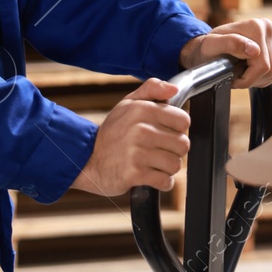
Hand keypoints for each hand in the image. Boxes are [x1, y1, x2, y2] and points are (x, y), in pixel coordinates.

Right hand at [70, 77, 190, 195]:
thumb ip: (152, 89)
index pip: (183, 121)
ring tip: (155, 163)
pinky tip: (152, 175)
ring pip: (175, 164)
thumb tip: (174, 89)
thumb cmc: (112, 132)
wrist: (88, 159)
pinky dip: (162, 182)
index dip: (178, 129)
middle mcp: (141, 130)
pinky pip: (165, 181)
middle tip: (160, 150)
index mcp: (143, 110)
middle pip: (183, 144)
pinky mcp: (135, 174)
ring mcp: (138, 153)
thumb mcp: (128, 104)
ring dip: (168, 167)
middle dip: (174, 150)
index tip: (167, 133)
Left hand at [179, 19, 271, 88]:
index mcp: (256, 26)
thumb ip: (232, 44)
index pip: (263, 64)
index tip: (233, 79)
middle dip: (252, 80)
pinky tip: (249, 73)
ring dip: (258, 79)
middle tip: (236, 79)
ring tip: (241, 75)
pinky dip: (263, 77)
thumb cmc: (208, 46)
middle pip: (271, 69)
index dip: (248, 78)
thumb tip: (255, 50)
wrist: (209, 45)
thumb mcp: (213, 44)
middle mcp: (268, 29)